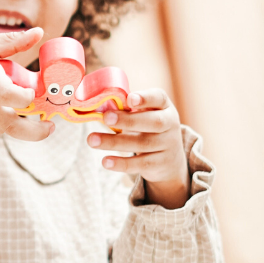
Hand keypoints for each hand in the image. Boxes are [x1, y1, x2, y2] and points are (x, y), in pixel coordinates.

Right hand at [0, 30, 54, 139]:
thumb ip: (11, 43)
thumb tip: (40, 33)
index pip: (12, 96)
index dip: (27, 98)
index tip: (32, 93)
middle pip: (12, 124)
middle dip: (35, 131)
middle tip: (48, 126)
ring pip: (0, 129)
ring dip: (15, 124)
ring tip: (25, 116)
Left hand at [87, 88, 190, 208]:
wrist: (170, 160)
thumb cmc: (148, 129)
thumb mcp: (145, 115)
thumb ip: (128, 109)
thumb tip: (98, 107)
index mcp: (164, 107)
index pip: (159, 98)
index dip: (145, 98)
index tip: (129, 99)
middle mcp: (170, 124)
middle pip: (153, 122)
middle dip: (128, 120)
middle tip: (105, 118)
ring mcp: (168, 145)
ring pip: (142, 144)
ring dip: (115, 142)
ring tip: (92, 140)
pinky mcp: (161, 164)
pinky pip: (141, 164)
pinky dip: (122, 163)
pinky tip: (105, 161)